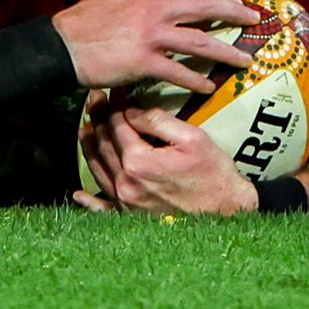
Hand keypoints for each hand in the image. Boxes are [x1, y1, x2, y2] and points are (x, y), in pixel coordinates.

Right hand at [52, 0, 256, 93]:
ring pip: (201, 43)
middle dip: (234, 15)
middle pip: (205, 9)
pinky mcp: (143, 61)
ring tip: (244, 61)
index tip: (234, 3)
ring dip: (227, 53)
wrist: (59, 45)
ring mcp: (150, 35)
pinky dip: (198, 81)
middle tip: (254, 22)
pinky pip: (180, 72)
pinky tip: (209, 87)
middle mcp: (153, 8)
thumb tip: (168, 3)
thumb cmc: (83, 23)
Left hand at [75, 99, 258, 215]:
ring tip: (86, 129)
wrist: (229, 214)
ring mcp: (126, 202)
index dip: (114, 104)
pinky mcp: (132, 217)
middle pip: (103, 144)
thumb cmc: (214, 175)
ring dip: (90, 146)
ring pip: (98, 169)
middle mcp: (126, 182)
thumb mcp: (192, 138)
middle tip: (94, 102)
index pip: (117, 125)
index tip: (113, 91)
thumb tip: (131, 112)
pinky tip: (79, 194)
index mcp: (139, 161)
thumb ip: (158, 121)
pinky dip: (89, 201)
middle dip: (98, 119)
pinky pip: (104, 208)